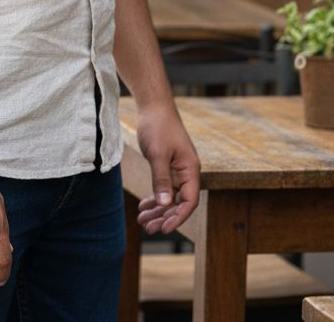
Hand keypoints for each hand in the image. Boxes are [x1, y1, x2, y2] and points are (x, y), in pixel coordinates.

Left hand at [134, 103, 200, 234]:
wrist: (153, 105)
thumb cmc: (158, 126)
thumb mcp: (158, 154)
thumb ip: (161, 179)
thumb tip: (165, 204)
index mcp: (190, 169)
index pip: (189, 201)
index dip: (178, 217)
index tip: (164, 229)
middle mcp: (187, 172)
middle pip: (179, 202)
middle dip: (164, 217)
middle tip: (148, 228)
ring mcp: (177, 169)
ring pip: (170, 196)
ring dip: (158, 210)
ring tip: (142, 221)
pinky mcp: (167, 165)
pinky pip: (164, 187)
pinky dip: (155, 197)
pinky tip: (144, 206)